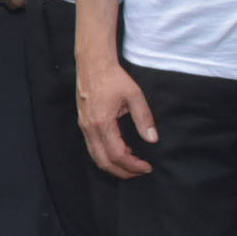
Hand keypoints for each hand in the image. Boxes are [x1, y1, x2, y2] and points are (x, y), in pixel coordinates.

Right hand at [78, 51, 156, 178]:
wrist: (93, 64)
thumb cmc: (113, 77)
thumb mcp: (134, 95)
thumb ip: (144, 118)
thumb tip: (152, 139)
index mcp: (102, 123)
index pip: (117, 154)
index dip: (133, 165)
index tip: (147, 167)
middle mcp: (90, 128)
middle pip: (103, 162)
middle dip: (122, 171)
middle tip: (140, 171)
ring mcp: (84, 127)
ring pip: (96, 157)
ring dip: (113, 165)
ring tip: (131, 164)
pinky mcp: (83, 123)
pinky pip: (92, 147)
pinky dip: (106, 155)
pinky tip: (120, 150)